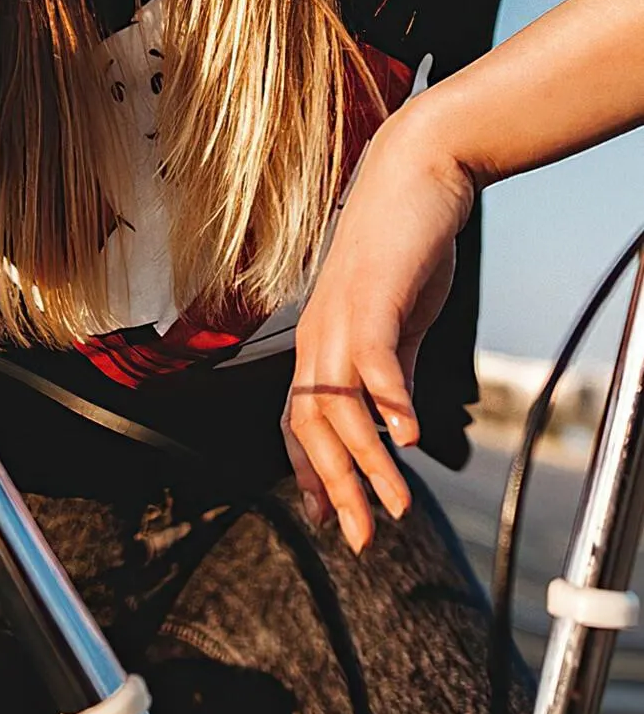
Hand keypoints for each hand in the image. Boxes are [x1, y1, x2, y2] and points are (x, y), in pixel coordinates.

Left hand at [282, 110, 475, 551]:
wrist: (414, 175)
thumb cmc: (404, 245)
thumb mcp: (396, 320)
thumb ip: (390, 368)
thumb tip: (392, 419)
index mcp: (320, 345)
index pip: (299, 425)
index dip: (309, 475)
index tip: (328, 520)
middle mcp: (317, 338)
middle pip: (311, 430)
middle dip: (336, 490)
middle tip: (362, 539)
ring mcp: (339, 319)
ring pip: (338, 409)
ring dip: (367, 463)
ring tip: (396, 505)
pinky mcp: (371, 299)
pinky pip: (372, 363)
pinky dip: (387, 402)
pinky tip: (407, 438)